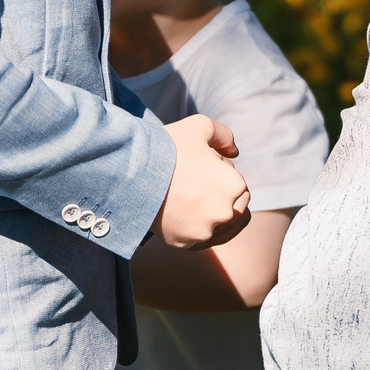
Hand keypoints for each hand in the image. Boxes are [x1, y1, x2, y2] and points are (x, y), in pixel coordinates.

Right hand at [155, 114, 249, 248]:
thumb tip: (234, 153)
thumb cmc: (167, 146)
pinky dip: (194, 230)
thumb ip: (225, 136)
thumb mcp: (201, 126)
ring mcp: (205, 231)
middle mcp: (225, 213)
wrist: (130, 172)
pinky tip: (185, 217)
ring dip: (212, 217)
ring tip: (192, 202)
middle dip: (221, 198)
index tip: (202, 170)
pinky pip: (198, 240)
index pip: (238, 184)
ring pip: (219, 227)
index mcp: (234, 185)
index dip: (222, 176)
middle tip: (197, 186)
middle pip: (234, 207)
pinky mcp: (185, 243)